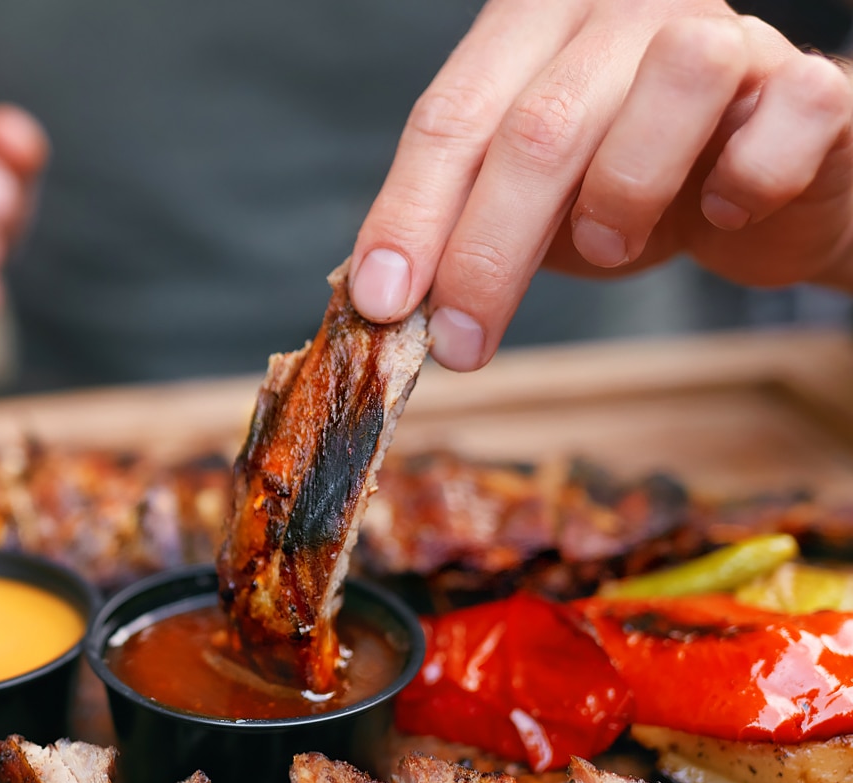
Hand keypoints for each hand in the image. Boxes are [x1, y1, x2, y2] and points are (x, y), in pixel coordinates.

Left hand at [348, 1, 852, 370]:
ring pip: (672, 81)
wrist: (760, 194)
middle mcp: (621, 10)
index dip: (409, 213)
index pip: (450, 116)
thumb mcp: (523, 209)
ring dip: (624, 191)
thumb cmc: (623, 193)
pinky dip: (747, 180)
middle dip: (487, 252)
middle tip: (460, 342)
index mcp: (528, 27)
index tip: (381, 302)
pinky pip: (785, 115)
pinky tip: (724, 210)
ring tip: (611, 243)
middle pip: (539, 125)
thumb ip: (458, 230)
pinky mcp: (808, 84)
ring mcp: (723, 34)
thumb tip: (383, 304)